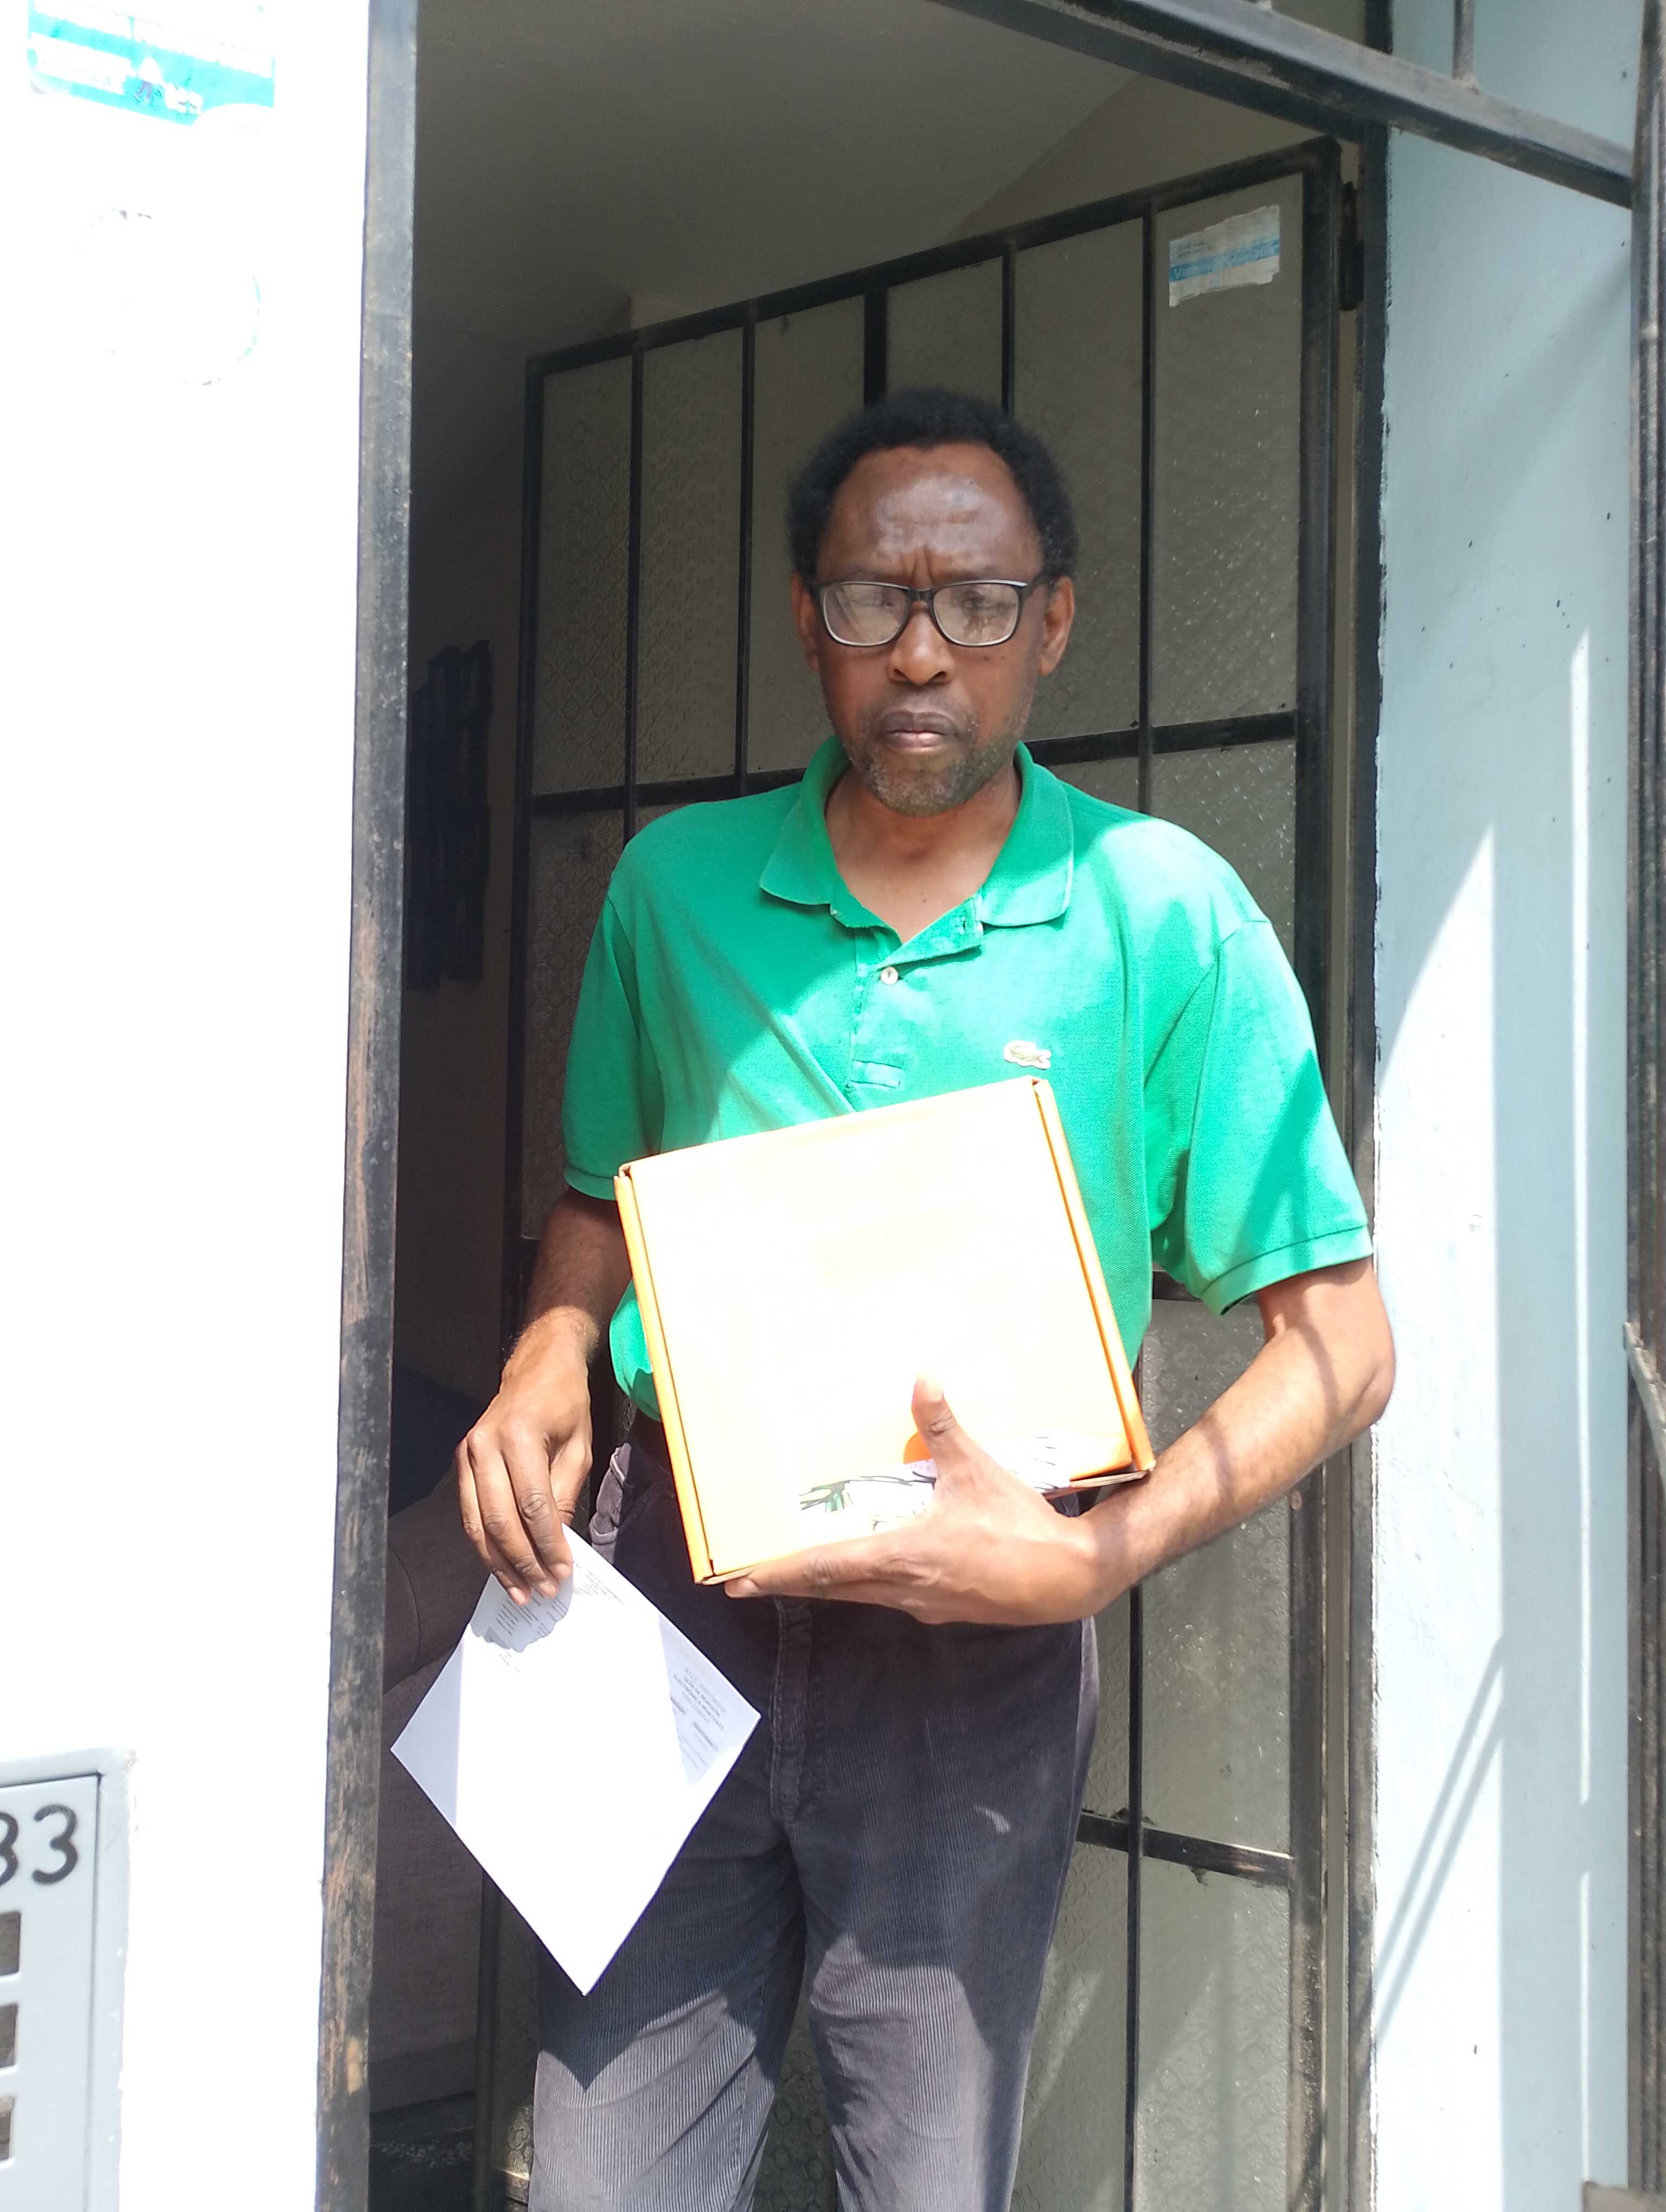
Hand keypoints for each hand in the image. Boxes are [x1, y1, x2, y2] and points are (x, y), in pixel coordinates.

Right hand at [454, 1318, 593, 1603]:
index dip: (547, 1544)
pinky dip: (485, 1546)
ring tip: (521, 1592)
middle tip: (542, 1591)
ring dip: (499, 1563)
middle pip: (499, 1519)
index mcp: (519, 1435)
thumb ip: (565, 1496)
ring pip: (477, 1523)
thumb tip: (557, 1546)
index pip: (533, 1505)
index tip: (562, 1572)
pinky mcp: (461, 1463)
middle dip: (522, 1561)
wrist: (537, 1368)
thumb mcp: (579, 1448)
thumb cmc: (565, 1404)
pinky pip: (470, 1514)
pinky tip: (503, 1567)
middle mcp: (484, 1445)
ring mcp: (467, 1454)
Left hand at [725, 1377, 1125, 1624]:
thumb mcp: (977, 1471)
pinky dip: (867, 1583)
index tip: (740, 1581)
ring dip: (828, 1583)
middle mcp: (903, 1589)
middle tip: (750, 1579)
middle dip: (790, 1582)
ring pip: (859, 1595)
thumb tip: (923, 1379)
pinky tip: (872, 1565)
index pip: (824, 1567)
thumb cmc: (1020, 1528)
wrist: (1068, 1579)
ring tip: (799, 1569)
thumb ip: (944, 1427)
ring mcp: (923, 1604)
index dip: (779, 1573)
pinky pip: (891, 1596)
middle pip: (831, 1588)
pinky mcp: (943, 1607)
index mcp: (902, 1557)